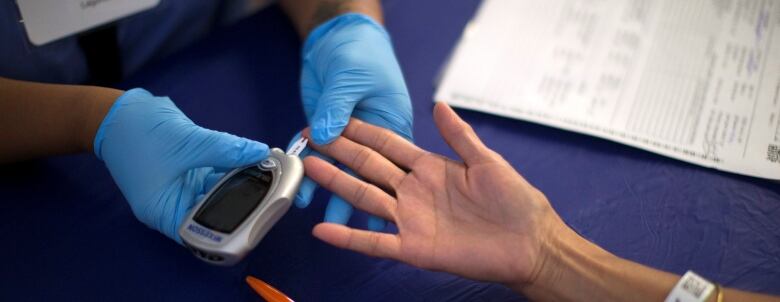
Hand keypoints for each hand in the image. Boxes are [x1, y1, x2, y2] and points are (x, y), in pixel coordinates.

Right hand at [94, 88, 268, 242]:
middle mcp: (173, 205)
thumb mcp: (187, 142)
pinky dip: (232, 170)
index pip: (204, 233)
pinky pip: (215, 176)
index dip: (233, 228)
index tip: (260, 216)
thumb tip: (260, 153)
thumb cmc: (139, 133)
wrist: (117, 111)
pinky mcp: (188, 172)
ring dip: (241, 183)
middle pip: (215, 214)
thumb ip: (226, 149)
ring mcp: (181, 189)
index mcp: (164, 212)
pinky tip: (254, 162)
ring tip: (269, 173)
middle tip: (273, 192)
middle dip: (243, 202)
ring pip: (219, 193)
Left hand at [293, 13, 412, 229]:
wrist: (333, 37)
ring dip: (329, 191)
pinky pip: (315, 157)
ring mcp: (346, 137)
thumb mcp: (351, 78)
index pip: (392, 164)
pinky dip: (307, 171)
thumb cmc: (360, 52)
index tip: (381, 215)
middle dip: (357, 200)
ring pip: (339, 171)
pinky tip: (300, 189)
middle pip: (366, 175)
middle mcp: (372, 137)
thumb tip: (326, 135)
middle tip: (351, 224)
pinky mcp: (324, 132)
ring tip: (322, 216)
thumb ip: (338, 108)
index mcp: (392, 125)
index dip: (388, 191)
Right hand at [302, 103, 565, 285]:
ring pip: (365, 198)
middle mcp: (414, 192)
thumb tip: (438, 104)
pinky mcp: (413, 248)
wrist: (530, 243)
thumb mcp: (487, 161)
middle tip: (311, 137)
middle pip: (369, 167)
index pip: (387, 146)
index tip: (336, 119)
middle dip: (341, 151)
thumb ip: (459, 135)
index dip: (362, 132)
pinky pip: (374, 242)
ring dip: (337, 184)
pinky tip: (322, 229)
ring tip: (310, 168)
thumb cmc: (515, 201)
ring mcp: (411, 220)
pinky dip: (348, 237)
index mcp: (429, 168)